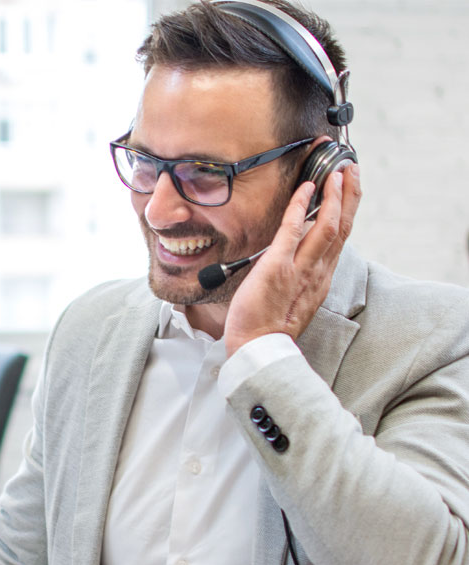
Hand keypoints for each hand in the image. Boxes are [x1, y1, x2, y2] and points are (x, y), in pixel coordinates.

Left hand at [224, 162, 360, 356]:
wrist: (258, 349)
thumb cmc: (267, 328)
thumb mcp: (293, 299)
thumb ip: (299, 276)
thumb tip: (292, 253)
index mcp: (321, 279)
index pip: (340, 239)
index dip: (348, 212)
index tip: (350, 191)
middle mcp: (318, 272)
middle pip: (343, 227)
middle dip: (350, 196)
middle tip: (351, 170)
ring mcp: (301, 269)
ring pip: (328, 226)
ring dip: (334, 195)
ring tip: (337, 172)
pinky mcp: (278, 267)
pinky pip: (293, 230)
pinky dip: (301, 206)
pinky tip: (305, 188)